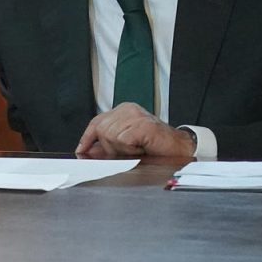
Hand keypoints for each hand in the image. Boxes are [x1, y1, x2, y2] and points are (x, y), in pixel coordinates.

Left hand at [75, 103, 195, 159]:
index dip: (87, 137)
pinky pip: (122, 140)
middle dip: (109, 147)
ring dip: (122, 149)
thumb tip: (87, 151)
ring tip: (137, 149)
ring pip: (110, 136)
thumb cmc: (155, 147)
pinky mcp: (142, 124)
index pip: (96, 121)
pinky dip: (129, 149)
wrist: (180, 149)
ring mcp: (135, 115)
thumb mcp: (125, 146)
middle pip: (101, 130)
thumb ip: (107, 145)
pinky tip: (142, 148)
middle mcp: (128, 109)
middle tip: (127, 152)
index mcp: (123, 111)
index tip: (81, 150)